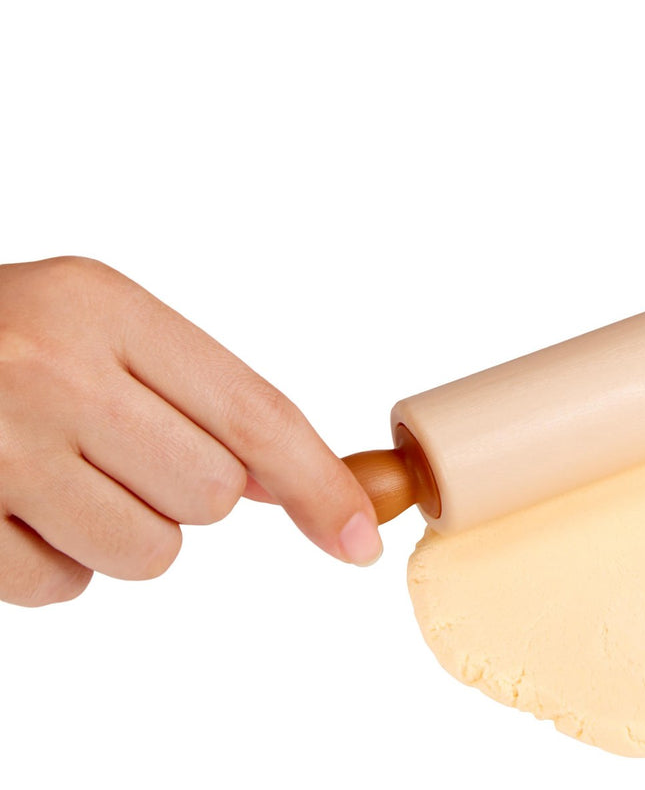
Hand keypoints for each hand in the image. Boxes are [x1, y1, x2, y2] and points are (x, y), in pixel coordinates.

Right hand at [0, 257, 381, 606]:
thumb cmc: (2, 340)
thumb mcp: (98, 328)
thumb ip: (197, 395)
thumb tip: (287, 481)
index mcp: (105, 305)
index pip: (254, 412)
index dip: (319, 482)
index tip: (359, 536)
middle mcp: (52, 369)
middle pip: (213, 493)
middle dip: (185, 490)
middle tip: (120, 449)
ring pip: (150, 551)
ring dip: (124, 530)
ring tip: (64, 475)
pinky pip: (62, 589)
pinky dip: (56, 564)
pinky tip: (15, 507)